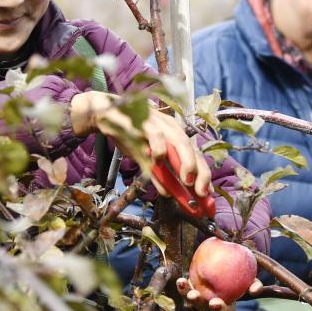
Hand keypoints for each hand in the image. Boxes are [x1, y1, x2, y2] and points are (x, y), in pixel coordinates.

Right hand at [69, 92, 211, 197]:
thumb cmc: (128, 135)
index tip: (206, 196)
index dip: (203, 175)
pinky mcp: (144, 122)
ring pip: (180, 141)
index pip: (194, 155)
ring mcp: (159, 123)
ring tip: (187, 180)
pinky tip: (157, 162)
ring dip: (186, 161)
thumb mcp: (145, 158)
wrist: (105, 114)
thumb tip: (168, 193)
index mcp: (174, 135)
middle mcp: (171, 128)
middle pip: (192, 149)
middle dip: (200, 172)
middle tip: (201, 193)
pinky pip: (157, 136)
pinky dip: (159, 150)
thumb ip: (157, 174)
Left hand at [175, 276, 262, 310]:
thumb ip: (254, 283)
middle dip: (201, 304)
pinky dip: (183, 285)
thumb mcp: (250, 278)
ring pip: (192, 299)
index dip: (221, 310)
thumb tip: (256, 289)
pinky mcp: (191, 287)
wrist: (227, 260)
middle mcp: (211, 303)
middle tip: (197, 296)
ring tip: (185, 287)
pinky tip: (181, 280)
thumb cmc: (241, 272)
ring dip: (188, 294)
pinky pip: (185, 288)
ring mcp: (200, 296)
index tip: (216, 303)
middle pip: (204, 308)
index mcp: (226, 305)